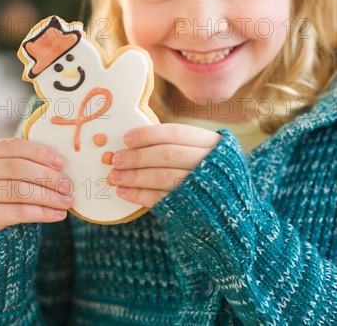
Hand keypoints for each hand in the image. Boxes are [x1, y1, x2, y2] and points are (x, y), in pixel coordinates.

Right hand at [0, 138, 72, 233]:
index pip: (15, 146)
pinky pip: (18, 212)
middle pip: (18, 168)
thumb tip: (62, 167)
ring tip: (66, 201)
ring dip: (48, 196)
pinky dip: (42, 213)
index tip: (61, 163)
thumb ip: (27, 162)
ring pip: (19, 191)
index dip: (40, 153)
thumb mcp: (4, 168)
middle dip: (48, 176)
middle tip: (67, 185)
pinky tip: (57, 214)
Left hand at [106, 124, 221, 207]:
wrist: (236, 217)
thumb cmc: (212, 177)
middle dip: (138, 157)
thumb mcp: (205, 155)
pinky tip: (124, 192)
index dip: (149, 134)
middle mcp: (211, 163)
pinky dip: (140, 195)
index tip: (126, 138)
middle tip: (115, 159)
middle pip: (168, 155)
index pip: (176, 133)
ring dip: (135, 176)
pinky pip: (162, 199)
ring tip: (114, 177)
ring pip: (163, 177)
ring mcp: (204, 188)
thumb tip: (132, 142)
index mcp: (214, 144)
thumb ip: (178, 147)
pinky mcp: (194, 209)